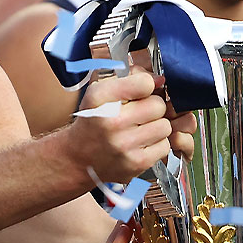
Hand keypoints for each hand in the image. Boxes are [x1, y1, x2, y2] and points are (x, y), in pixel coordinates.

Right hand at [69, 68, 192, 182]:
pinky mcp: (136, 162)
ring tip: (140, 129)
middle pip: (158, 105)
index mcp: (99, 98)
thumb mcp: (100, 94)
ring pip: (164, 126)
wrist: (78, 159)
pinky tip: (141, 143)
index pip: (144, 83)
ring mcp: (125, 144)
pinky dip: (156, 144)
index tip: (141, 90)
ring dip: (156, 126)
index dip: (146, 85)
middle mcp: (111, 121)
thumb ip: (129, 80)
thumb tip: (160, 80)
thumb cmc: (92, 123)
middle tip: (139, 113)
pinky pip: (164, 146)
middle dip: (151, 107)